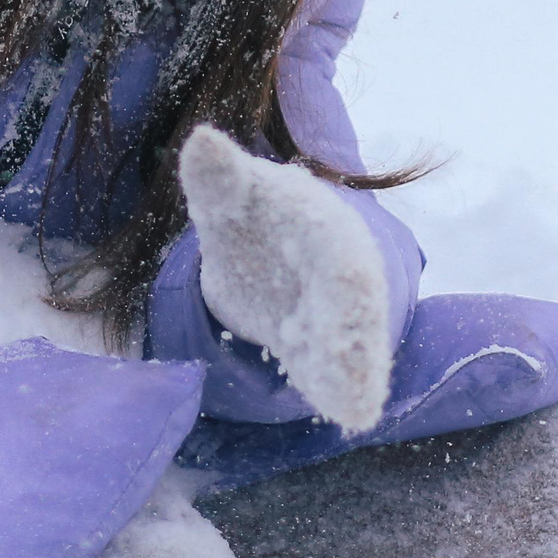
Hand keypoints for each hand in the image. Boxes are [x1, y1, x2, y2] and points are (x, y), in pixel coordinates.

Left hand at [177, 125, 392, 432]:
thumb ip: (218, 177)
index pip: (342, 258)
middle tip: (357, 383)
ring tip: (357, 412)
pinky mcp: (321, 351)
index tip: (355, 303)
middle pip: (356, 312)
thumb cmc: (260, 213)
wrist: (273, 245)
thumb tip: (199, 140)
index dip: (348, 282)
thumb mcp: (237, 194)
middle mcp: (345, 276)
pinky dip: (337, 392)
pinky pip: (331, 372)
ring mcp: (336, 317)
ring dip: (354, 377)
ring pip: (350, 347)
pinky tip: (345, 417)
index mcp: (327, 231)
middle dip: (357, 345)